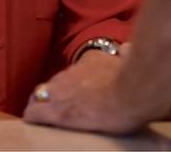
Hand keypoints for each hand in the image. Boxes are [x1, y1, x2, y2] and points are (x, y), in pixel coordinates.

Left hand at [22, 51, 146, 133]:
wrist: (134, 91)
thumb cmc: (138, 79)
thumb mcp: (130, 61)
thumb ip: (126, 54)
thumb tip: (127, 48)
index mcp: (90, 61)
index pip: (72, 73)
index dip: (72, 85)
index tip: (77, 92)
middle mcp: (72, 73)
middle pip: (54, 83)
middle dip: (53, 94)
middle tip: (56, 107)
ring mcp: (63, 91)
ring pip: (40, 95)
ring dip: (42, 104)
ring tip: (43, 116)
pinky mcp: (58, 112)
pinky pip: (34, 113)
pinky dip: (33, 117)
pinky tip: (33, 122)